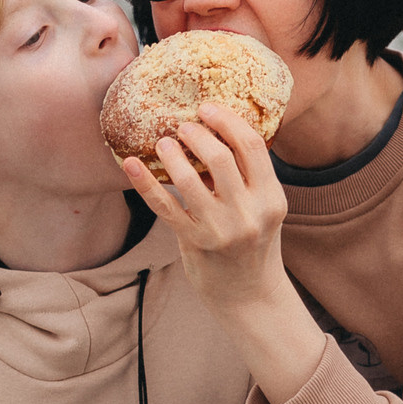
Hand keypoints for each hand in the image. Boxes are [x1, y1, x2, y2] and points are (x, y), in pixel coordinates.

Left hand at [120, 107, 327, 403]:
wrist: (249, 296)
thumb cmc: (252, 244)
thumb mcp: (262, 209)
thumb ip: (245, 177)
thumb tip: (212, 131)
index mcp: (272, 198)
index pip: (252, 146)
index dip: (228, 120)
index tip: (207, 107)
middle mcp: (250, 213)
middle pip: (221, 158)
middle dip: (198, 134)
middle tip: (182, 125)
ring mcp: (221, 231)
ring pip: (190, 180)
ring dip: (172, 154)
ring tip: (164, 142)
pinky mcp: (195, 243)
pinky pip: (164, 206)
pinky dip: (144, 183)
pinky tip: (130, 164)